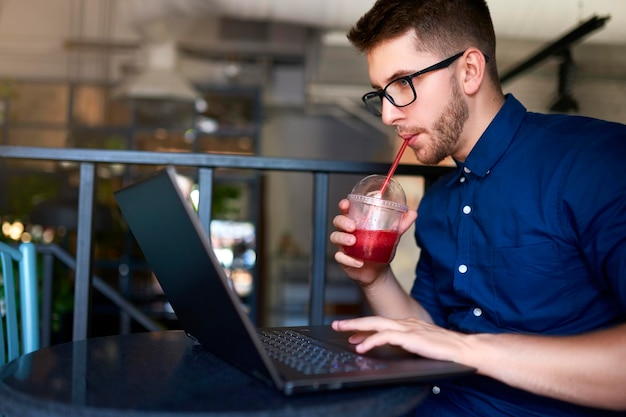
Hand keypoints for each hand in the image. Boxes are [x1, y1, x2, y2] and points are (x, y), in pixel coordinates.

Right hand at [329, 198, 416, 285]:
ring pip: (335, 237)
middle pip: (337, 221)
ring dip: (343, 238)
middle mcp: (347, 232)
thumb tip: (413, 212)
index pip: (346, 210)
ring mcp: (344, 245)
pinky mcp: (344, 259)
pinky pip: (340, 257)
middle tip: (352, 226)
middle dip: (343, 221)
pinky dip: (348, 260)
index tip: (346, 204)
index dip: (344, 205)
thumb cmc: (381, 248)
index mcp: (356, 222)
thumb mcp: (392, 235)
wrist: (378, 271)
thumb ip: (401, 224)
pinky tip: (359, 262)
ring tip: (354, 241)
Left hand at [332, 316, 466, 363]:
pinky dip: (371, 340)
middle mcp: (406, 323)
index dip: (364, 327)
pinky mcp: (410, 337)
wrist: (464, 350)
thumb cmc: (446, 351)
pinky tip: (362, 347)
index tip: (352, 334)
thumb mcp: (421, 345)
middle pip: (374, 319)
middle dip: (354, 322)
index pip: (381, 323)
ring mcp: (408, 328)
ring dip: (357, 328)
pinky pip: (385, 337)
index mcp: (408, 324)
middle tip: (337, 325)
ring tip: (343, 333)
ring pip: (376, 324)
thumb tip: (394, 351)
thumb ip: (407, 344)